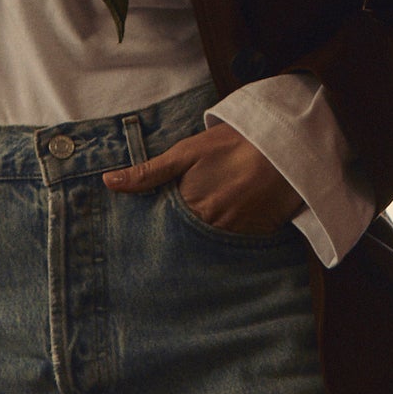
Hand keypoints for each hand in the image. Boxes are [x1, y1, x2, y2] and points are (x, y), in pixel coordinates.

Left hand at [102, 122, 303, 234]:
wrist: (283, 144)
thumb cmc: (231, 145)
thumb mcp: (187, 152)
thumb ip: (149, 172)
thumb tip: (109, 182)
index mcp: (190, 207)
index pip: (163, 230)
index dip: (155, 232)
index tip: (142, 239)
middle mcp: (212, 227)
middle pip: (186, 243)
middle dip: (176, 243)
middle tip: (166, 246)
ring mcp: (236, 235)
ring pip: (209, 247)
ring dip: (200, 245)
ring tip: (195, 240)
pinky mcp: (258, 238)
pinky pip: (235, 249)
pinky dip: (227, 244)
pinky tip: (222, 236)